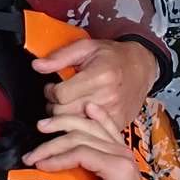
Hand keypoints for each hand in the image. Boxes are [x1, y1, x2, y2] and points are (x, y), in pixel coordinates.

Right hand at [20, 104, 161, 179]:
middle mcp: (122, 155)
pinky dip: (97, 116)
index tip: (37, 165)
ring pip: (93, 127)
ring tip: (44, 125)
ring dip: (67, 124)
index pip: (81, 152)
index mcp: (117, 169)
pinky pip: (108, 128)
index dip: (56, 157)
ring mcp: (122, 152)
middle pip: (83, 136)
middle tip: (32, 154)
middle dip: (53, 143)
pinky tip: (88, 107)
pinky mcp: (120, 153)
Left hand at [34, 37, 158, 127]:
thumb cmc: (113, 56)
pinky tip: (81, 115)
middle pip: (65, 113)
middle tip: (58, 97)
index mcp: (99, 76)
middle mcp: (108, 96)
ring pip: (74, 126)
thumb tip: (38, 65)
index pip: (61, 94)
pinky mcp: (117, 123)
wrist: (142, 67)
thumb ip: (60, 57)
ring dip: (65, 118)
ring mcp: (113, 112)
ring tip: (68, 106)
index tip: (52, 87)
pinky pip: (90, 132)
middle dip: (54, 106)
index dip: (50, 91)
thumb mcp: (87, 47)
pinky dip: (81, 125)